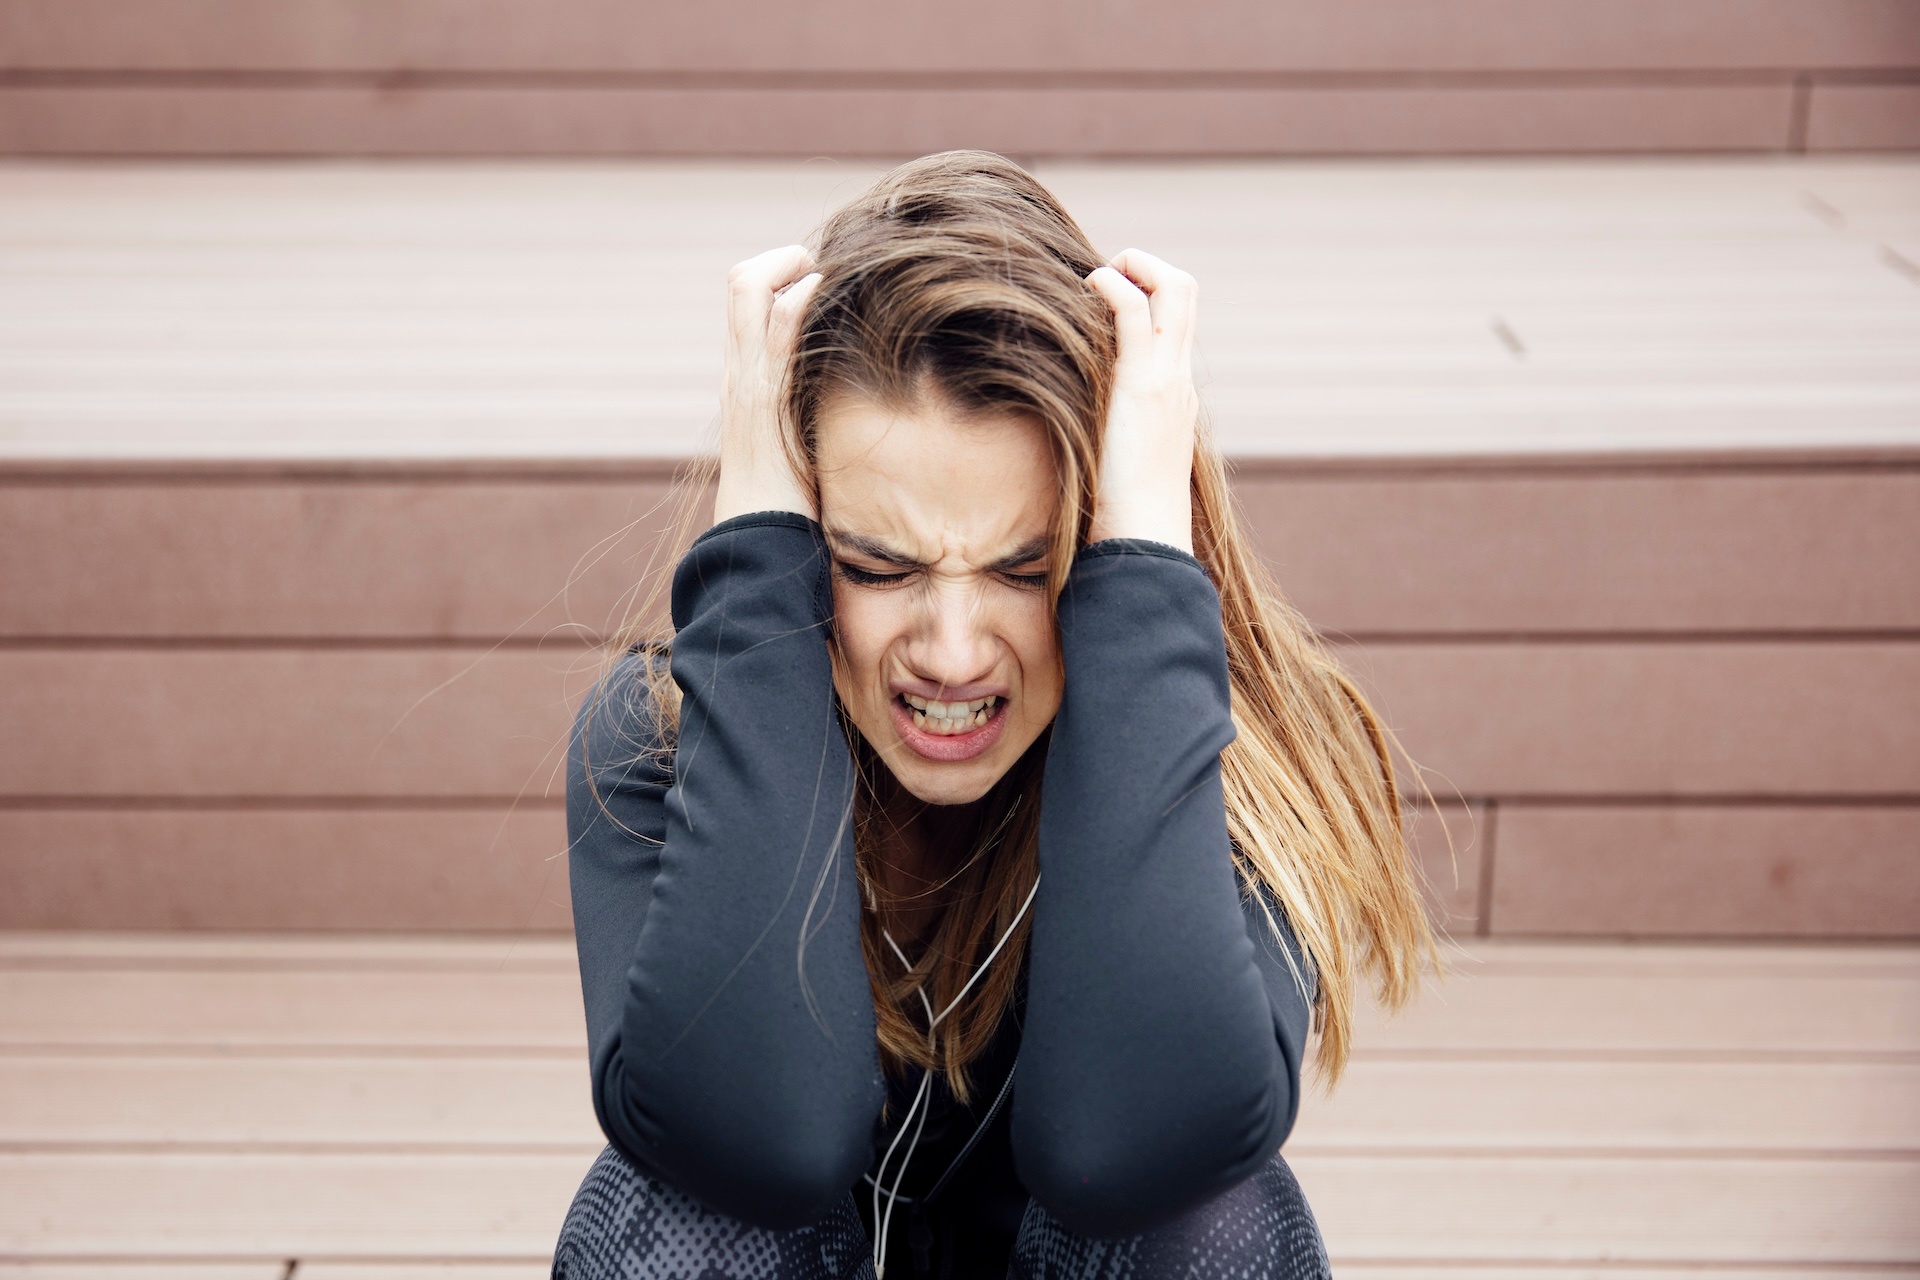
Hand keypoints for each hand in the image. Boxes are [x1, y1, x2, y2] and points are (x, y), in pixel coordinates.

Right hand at [711, 245, 824, 523]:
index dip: (779, 276)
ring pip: (750, 287)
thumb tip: (850, 413)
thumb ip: (810, 422)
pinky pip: (779, 325)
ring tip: (832, 276)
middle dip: (783, 258)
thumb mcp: (797, 452)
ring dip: (793, 264)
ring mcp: (748, 379)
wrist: (757, 544)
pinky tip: (832, 297)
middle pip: (741, 282)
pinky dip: (804, 295)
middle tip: (825, 272)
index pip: (746, 303)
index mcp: (744, 382)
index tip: (820, 286)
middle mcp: (740, 372)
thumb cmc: (785, 510)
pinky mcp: (765, 394)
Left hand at [1084, 249, 1199, 554]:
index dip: (1143, 294)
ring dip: (1132, 266)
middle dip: (1144, 266)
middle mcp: (1180, 378)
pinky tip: (1084, 292)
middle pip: (1185, 291)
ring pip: (1175, 288)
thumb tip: (1072, 439)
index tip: (1100, 304)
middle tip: (1100, 279)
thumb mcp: (1117, 465)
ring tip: (1091, 279)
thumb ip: (1106, 438)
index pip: (1175, 322)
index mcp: (1177, 394)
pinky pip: (1136, 310)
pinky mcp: (1145, 384)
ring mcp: (1169, 378)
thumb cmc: (1125, 517)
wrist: (1145, 540)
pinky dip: (1112, 286)